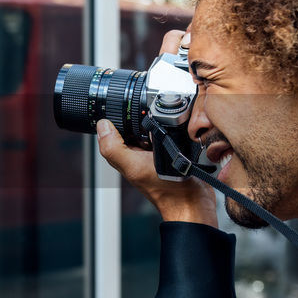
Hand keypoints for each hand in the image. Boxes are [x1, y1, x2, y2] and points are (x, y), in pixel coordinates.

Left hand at [94, 29, 218, 226]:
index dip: (116, 108)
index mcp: (130, 148)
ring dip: (164, 114)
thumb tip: (101, 125)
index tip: (122, 93)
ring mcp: (163, 145)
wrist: (195, 204)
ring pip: (159, 119)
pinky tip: (185, 119)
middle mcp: (145, 146)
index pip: (117, 122)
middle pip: (139, 117)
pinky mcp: (181, 145)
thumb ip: (114, 148)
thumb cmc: (166, 189)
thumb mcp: (134, 167)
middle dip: (144, 108)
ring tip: (169, 116)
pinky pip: (177, 127)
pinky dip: (179, 122)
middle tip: (153, 108)